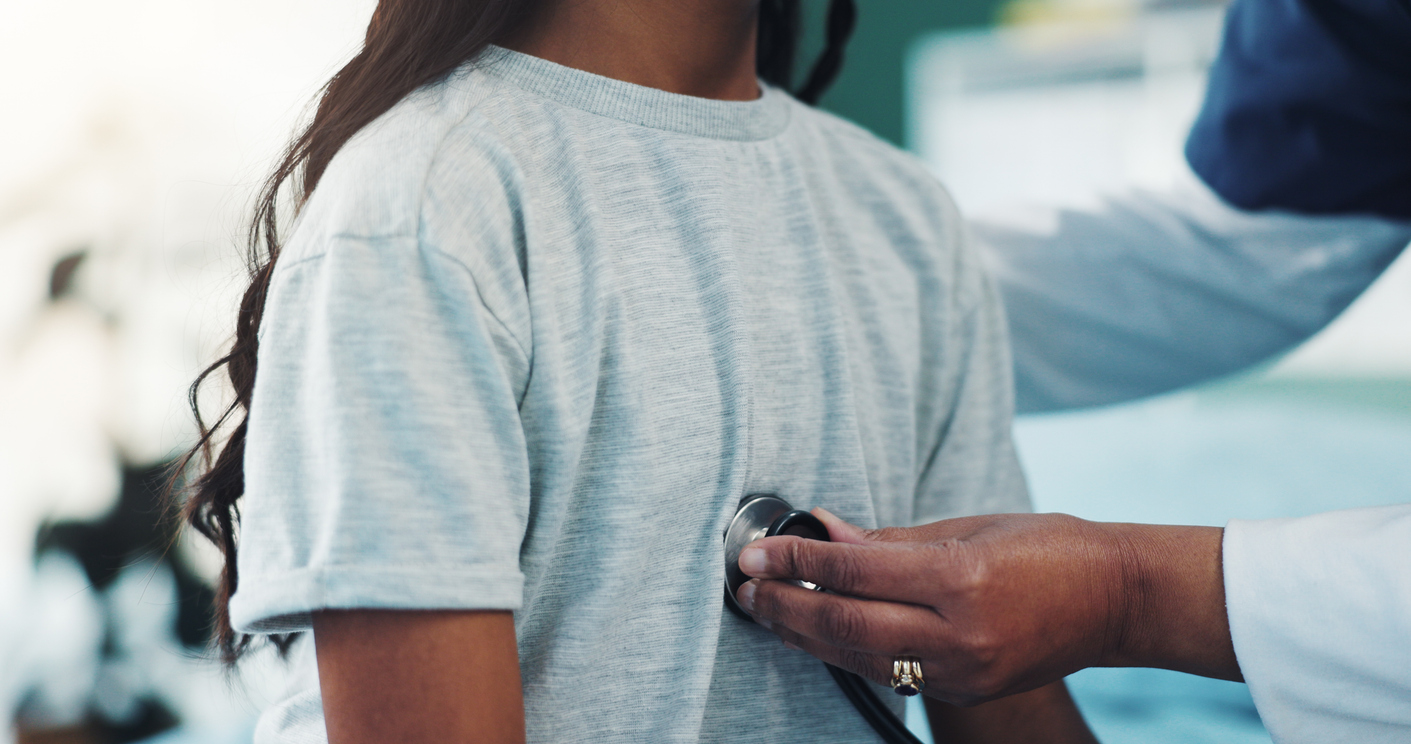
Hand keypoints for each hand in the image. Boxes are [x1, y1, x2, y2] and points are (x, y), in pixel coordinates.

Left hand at [735, 509, 1238, 705]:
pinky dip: (847, 652)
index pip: (854, 570)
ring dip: (805, 635)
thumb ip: (889, 537)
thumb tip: (823, 529)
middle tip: (745, 587)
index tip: (755, 551)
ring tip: (768, 611)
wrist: (1114, 600)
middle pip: (846, 624)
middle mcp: (958, 633)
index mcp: (960, 578)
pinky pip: (889, 672)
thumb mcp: (967, 526)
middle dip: (785, 606)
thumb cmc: (1045, 547)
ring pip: (860, 657)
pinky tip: (819, 634)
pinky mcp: (965, 691)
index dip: (796, 560)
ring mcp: (962, 672)